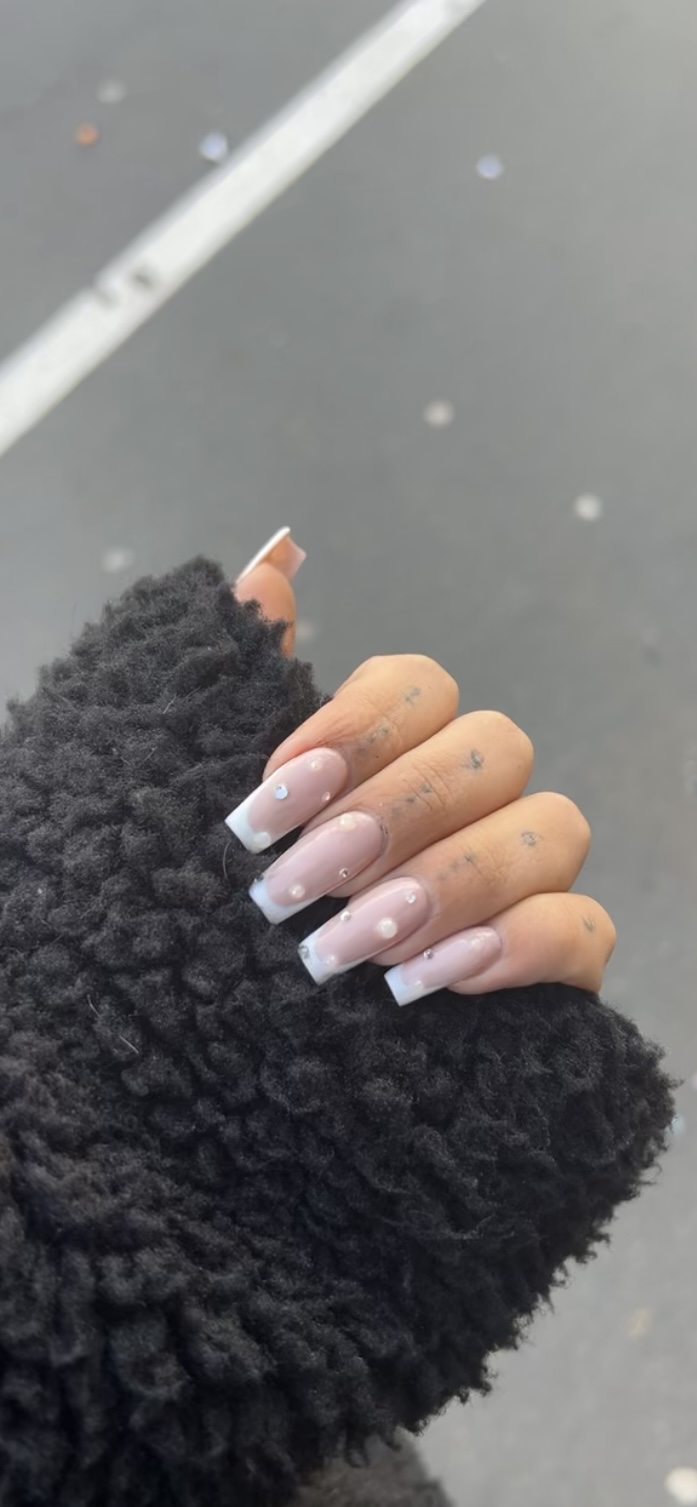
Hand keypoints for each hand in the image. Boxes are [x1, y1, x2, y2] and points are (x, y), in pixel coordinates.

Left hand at [232, 535, 614, 1004]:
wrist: (222, 1045)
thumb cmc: (223, 910)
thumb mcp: (211, 793)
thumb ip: (247, 677)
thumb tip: (272, 560)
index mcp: (396, 750)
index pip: (423, 684)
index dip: (355, 728)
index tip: (271, 796)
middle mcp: (473, 798)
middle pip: (492, 747)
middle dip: (389, 817)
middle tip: (290, 888)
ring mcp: (525, 876)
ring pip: (552, 827)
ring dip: (447, 881)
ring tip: (346, 947)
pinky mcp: (556, 963)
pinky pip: (585, 930)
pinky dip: (513, 946)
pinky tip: (427, 979)